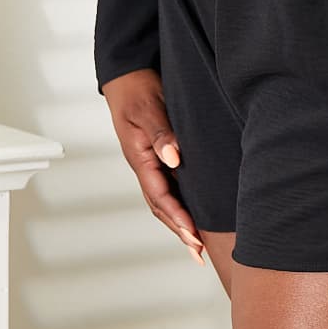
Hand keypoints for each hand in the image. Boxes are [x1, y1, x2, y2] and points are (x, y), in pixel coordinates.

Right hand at [101, 68, 206, 264]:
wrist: (128, 74)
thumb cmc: (137, 88)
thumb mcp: (148, 107)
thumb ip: (160, 133)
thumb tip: (174, 158)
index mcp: (140, 158)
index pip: (160, 196)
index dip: (178, 218)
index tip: (193, 237)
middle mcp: (145, 164)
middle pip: (161, 206)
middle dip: (180, 230)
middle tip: (199, 253)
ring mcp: (151, 161)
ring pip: (165, 199)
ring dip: (180, 221)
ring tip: (197, 244)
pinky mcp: (158, 154)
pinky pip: (170, 184)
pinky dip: (180, 202)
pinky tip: (194, 210)